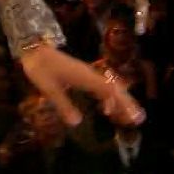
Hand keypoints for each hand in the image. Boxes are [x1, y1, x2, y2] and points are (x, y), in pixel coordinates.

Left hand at [17, 44, 144, 127]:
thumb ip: (64, 105)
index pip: (110, 92)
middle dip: (127, 103)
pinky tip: (105, 108)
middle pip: (115, 89)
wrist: (34, 49)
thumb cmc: (41, 69)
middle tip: (139, 118)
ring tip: (129, 116)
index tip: (133, 116)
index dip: (122, 104)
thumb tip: (77, 123)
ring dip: (119, 101)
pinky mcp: (82, 74)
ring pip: (110, 87)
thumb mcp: (50, 90)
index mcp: (85, 78)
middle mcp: (90, 75)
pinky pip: (101, 86)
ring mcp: (87, 74)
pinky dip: (107, 97)